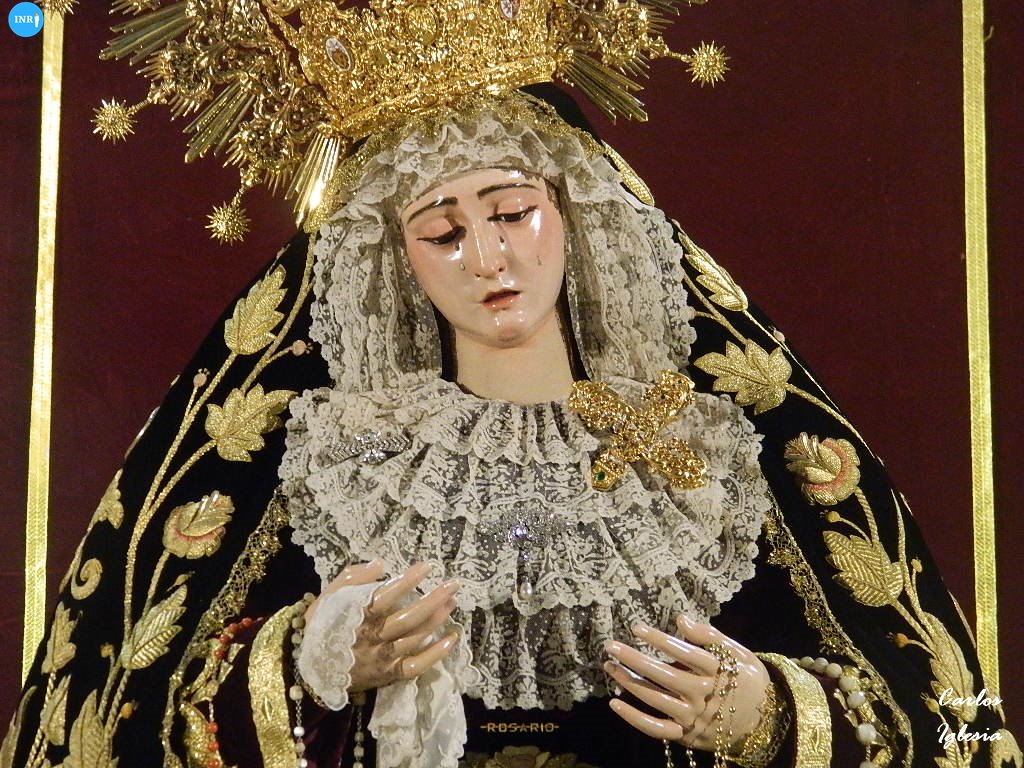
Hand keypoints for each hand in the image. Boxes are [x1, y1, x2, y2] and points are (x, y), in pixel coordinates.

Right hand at [308, 561, 460, 693]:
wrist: (310, 668)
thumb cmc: (324, 624)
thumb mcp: (329, 596)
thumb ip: (352, 577)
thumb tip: (381, 564)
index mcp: (356, 615)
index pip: (386, 596)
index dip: (407, 581)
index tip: (427, 566)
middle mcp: (371, 637)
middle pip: (407, 618)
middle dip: (433, 599)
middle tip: (453, 584)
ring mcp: (381, 658)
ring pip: (413, 639)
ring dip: (436, 620)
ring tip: (452, 602)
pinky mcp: (388, 674)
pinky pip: (414, 666)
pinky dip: (435, 655)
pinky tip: (451, 638)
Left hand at [604, 615, 768, 753]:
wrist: (765, 723)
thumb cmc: (746, 680)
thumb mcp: (738, 653)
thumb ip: (709, 636)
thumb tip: (680, 619)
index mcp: (717, 672)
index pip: (684, 653)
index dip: (659, 640)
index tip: (636, 628)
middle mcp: (703, 695)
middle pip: (664, 676)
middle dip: (635, 660)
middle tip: (611, 646)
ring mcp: (693, 717)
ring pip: (656, 700)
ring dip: (629, 683)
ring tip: (609, 666)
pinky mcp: (685, 735)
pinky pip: (656, 728)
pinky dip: (634, 718)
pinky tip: (615, 702)